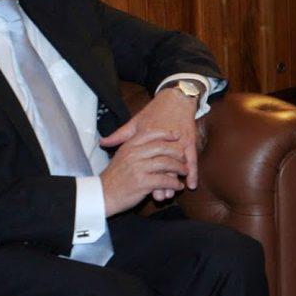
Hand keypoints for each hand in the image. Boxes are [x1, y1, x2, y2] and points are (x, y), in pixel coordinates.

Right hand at [98, 126, 187, 215]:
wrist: (101, 195)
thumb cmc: (114, 177)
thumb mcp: (121, 157)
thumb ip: (133, 147)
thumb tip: (148, 141)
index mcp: (129, 146)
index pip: (151, 134)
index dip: (166, 133)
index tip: (177, 135)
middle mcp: (134, 154)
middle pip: (162, 147)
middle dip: (177, 152)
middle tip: (184, 158)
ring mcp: (138, 168)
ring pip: (166, 163)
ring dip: (179, 168)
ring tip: (184, 172)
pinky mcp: (142, 183)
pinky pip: (165, 180)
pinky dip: (174, 183)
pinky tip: (178, 186)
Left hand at [101, 88, 200, 203]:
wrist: (175, 99)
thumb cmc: (154, 111)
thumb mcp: (135, 122)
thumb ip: (119, 135)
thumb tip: (102, 143)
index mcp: (147, 137)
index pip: (145, 159)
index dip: (145, 174)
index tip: (141, 186)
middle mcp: (163, 141)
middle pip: (162, 165)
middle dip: (160, 182)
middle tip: (158, 196)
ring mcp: (178, 142)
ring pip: (176, 165)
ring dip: (174, 181)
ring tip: (171, 193)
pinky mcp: (190, 141)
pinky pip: (192, 160)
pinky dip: (193, 173)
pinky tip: (191, 185)